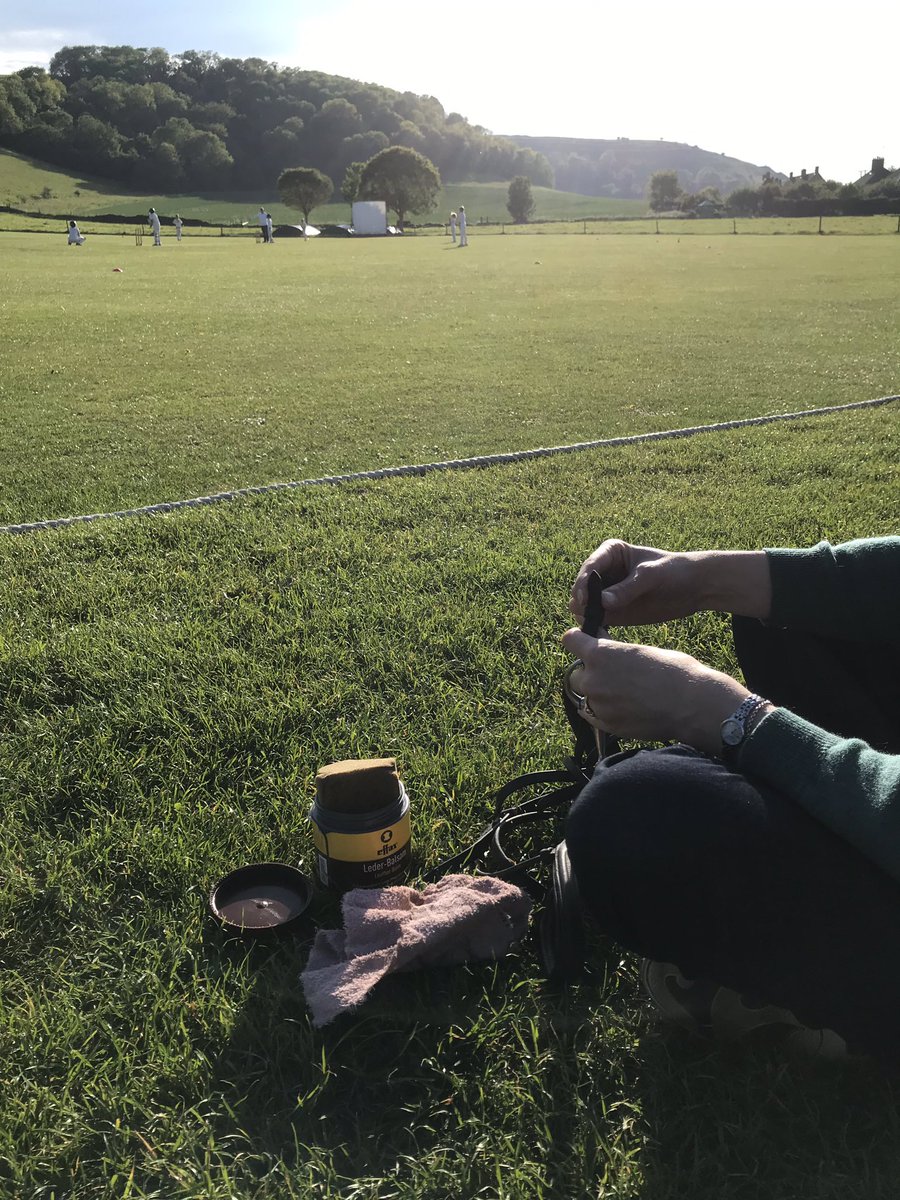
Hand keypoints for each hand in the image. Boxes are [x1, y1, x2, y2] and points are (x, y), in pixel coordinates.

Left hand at [562, 628, 749, 755]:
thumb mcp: (641, 650)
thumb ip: (615, 651)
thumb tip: (603, 647)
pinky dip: (601, 710)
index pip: (570, 640)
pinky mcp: (607, 725)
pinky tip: (621, 706)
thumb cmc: (675, 671)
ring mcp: (599, 705)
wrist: (693, 705)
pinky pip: (593, 715)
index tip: (585, 642)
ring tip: (621, 692)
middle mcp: (594, 679)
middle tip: (610, 672)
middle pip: (575, 673)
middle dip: (589, 671)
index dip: (577, 639)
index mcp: (600, 654)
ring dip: (596, 692)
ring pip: (585, 696)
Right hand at [570, 540, 702, 625]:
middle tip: (592, 616)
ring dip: (586, 616)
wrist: (695, 587)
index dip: (583, 583)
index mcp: (609, 553)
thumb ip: (627, 589)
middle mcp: (603, 573)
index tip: (585, 600)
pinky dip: (595, 627)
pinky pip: (595, 621)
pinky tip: (603, 634)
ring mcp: (606, 594)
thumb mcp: (651, 576)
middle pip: (580, 588)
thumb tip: (602, 602)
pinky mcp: (613, 612)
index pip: (589, 567)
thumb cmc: (674, 571)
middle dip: (583, 602)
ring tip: (598, 626)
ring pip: (583, 607)